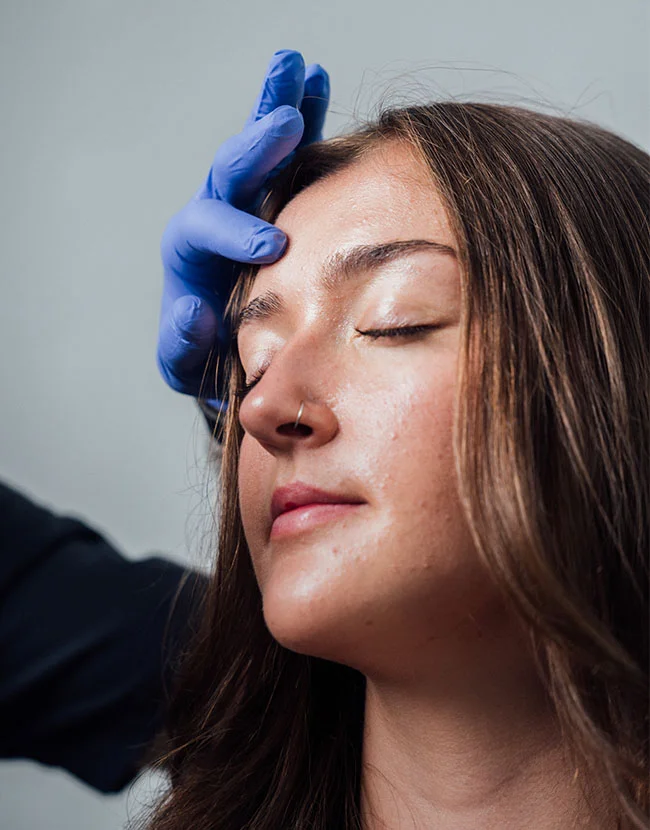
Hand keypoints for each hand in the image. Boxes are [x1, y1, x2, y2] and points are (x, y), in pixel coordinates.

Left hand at [157, 49, 329, 408]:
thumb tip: (194, 309)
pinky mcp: (280, 198)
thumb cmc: (208, 361)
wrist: (235, 349)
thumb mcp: (186, 367)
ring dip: (277, 108)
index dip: (233, 232)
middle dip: (254, 150)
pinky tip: (316, 78)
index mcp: (189, 254)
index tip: (271, 247)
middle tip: (282, 127)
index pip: (201, 228)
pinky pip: (291, 152)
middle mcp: (215, 216)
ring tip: (297, 69)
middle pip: (227, 172)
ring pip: (258, 149)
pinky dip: (303, 116)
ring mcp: (248, 202)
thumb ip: (182, 346)